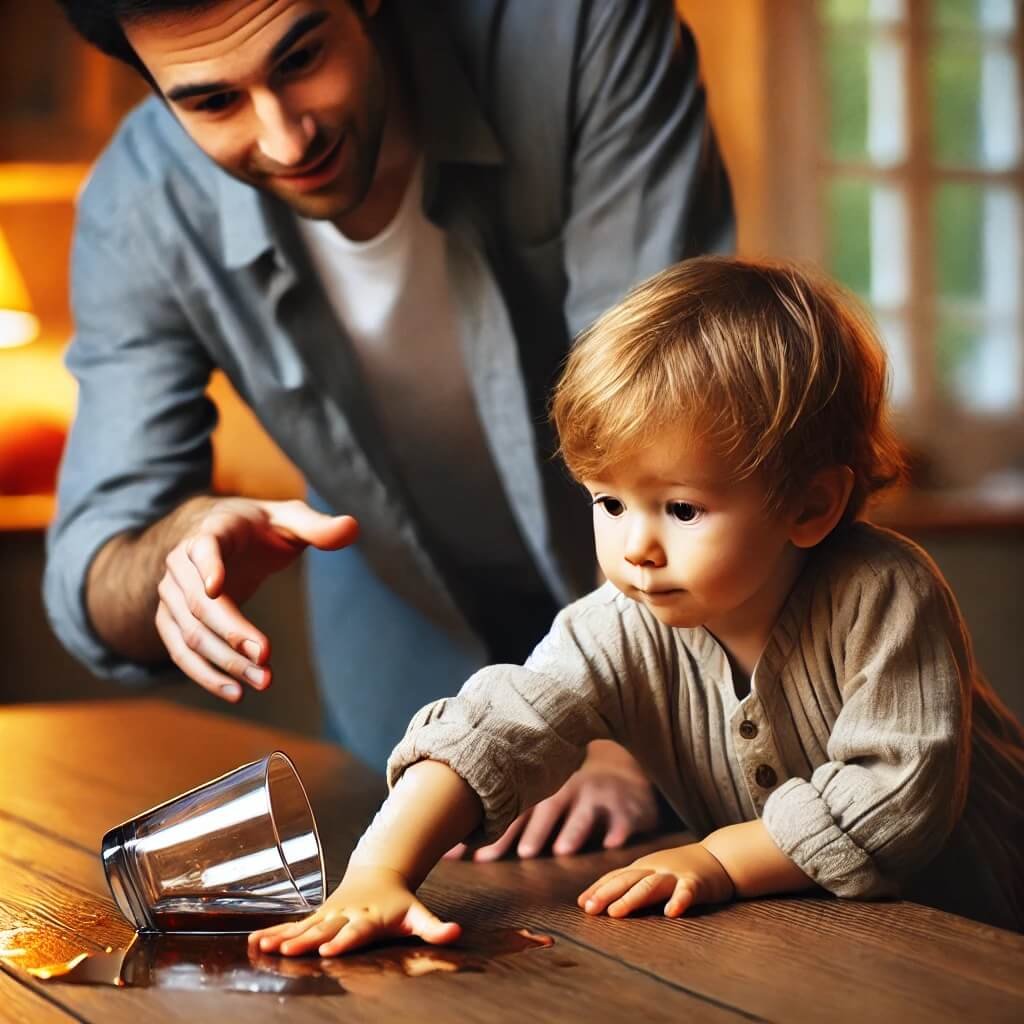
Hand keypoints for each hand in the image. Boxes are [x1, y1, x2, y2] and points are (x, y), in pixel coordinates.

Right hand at [156, 497, 357, 700]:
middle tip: (266, 657)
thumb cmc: (260, 526)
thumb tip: (352, 528)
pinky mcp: (171, 618)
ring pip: (189, 632)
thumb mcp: (290, 518)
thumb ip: (317, 526)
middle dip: (232, 633)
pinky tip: (234, 691)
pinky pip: (179, 650)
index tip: (217, 589)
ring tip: (261, 682)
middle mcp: (182, 563)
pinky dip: (203, 674)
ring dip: (223, 661)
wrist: (220, 534)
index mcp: (211, 531)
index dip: (209, 566)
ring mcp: (171, 593)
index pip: (204, 548)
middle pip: (199, 603)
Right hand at [248, 866, 459, 957]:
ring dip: (283, 937)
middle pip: (324, 930)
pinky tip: (255, 942)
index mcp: (368, 918)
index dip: (344, 940)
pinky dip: (274, 933)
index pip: (356, 931)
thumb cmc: (398, 903)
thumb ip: (434, 927)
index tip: (330, 950)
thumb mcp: (417, 914)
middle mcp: (345, 916)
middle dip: (306, 941)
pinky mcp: (317, 917)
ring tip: (263, 948)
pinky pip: (293, 926)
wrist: (379, 875)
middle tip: (289, 952)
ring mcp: (328, 915)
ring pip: (304, 927)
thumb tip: (457, 933)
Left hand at [444, 741, 657, 861]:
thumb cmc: (571, 793)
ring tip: (562, 849)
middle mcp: (565, 792)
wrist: (620, 772)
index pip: (514, 816)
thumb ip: (507, 822)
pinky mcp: (624, 805)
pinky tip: (612, 843)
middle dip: (531, 832)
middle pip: (545, 813)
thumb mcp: (541, 798)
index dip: (495, 836)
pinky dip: (619, 829)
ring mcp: (595, 796)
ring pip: (583, 813)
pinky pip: (623, 817)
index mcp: (540, 795)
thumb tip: (454, 847)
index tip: (473, 859)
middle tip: (521, 853)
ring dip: (573, 830)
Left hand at [578, 842, 734, 917]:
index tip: (581, 904)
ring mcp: (676, 874)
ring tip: (616, 913)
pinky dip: (679, 900)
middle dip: (607, 894)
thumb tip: (594, 900)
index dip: (598, 889)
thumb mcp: (652, 873)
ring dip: (632, 898)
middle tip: (590, 909)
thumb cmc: (680, 870)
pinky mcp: (697, 883)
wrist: (720, 857)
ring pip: (651, 886)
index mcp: (644, 867)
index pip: (616, 877)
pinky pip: (687, 891)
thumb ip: (629, 884)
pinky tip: (671, 913)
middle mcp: (656, 869)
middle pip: (627, 880)